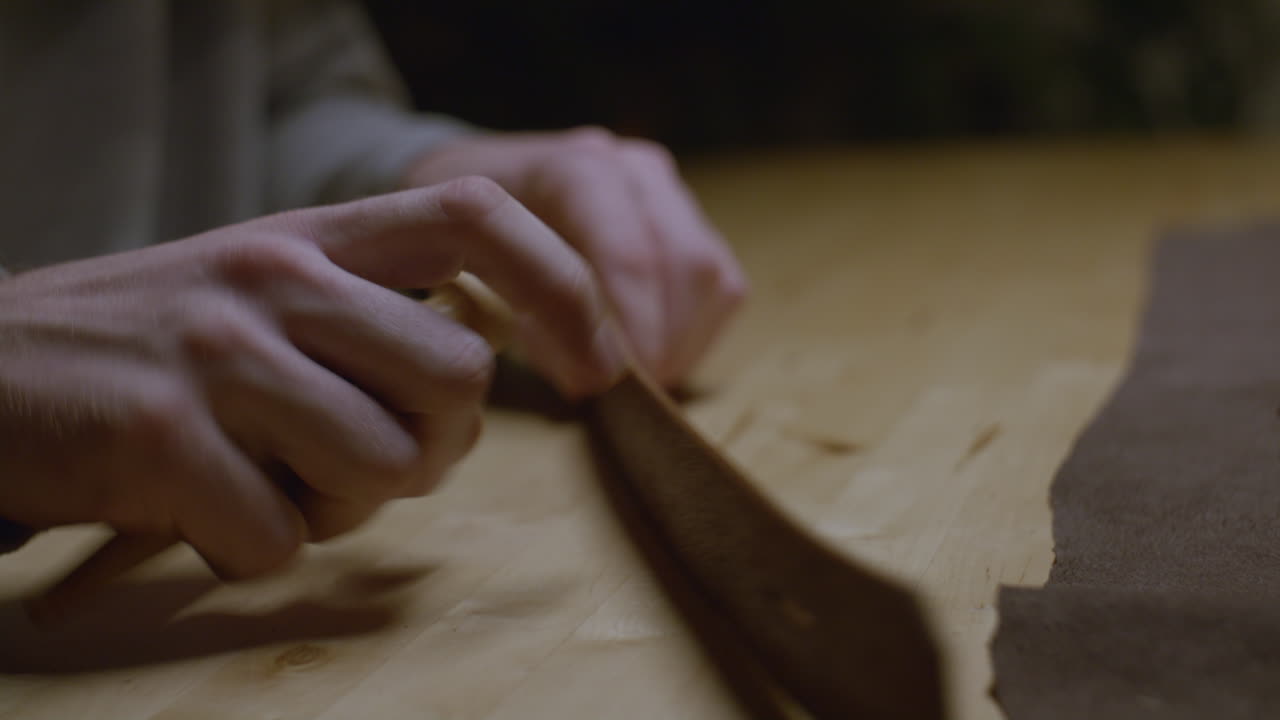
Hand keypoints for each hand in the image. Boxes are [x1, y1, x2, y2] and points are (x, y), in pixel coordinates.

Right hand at [0, 179, 623, 576]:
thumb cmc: (154, 346)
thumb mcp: (265, 294)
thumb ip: (372, 319)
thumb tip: (478, 389)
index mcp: (313, 235)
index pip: (475, 214)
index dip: (562, 286)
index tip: (597, 364)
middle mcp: (275, 275)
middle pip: (458, 375)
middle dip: (439, 445)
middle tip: (368, 456)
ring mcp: (221, 354)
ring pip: (387, 467)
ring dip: (344, 506)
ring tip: (273, 480)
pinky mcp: (167, 440)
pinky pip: (284, 539)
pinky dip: (255, 547)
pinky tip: (202, 510)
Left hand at [404, 127, 747, 386]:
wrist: (468, 187)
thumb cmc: (462, 235)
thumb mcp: (472, 275)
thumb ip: (532, 314)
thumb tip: (593, 376)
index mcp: (577, 169)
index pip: (628, 250)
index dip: (632, 324)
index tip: (613, 381)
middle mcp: (633, 170)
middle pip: (685, 264)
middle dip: (662, 342)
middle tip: (628, 394)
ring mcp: (667, 192)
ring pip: (711, 277)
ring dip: (681, 341)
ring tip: (633, 376)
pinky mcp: (689, 220)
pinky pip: (721, 285)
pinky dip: (692, 332)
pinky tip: (647, 351)